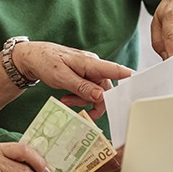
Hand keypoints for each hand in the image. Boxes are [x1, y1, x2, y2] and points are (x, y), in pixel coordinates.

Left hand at [12, 42, 131, 119]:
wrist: (32, 57)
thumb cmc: (46, 62)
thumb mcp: (61, 77)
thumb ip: (82, 87)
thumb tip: (102, 97)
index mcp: (91, 63)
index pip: (117, 70)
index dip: (131, 80)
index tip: (140, 90)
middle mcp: (94, 66)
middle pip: (107, 89)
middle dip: (96, 102)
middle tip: (84, 114)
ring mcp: (89, 71)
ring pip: (97, 92)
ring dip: (84, 101)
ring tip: (66, 102)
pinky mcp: (83, 76)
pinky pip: (88, 91)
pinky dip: (80, 98)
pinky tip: (67, 99)